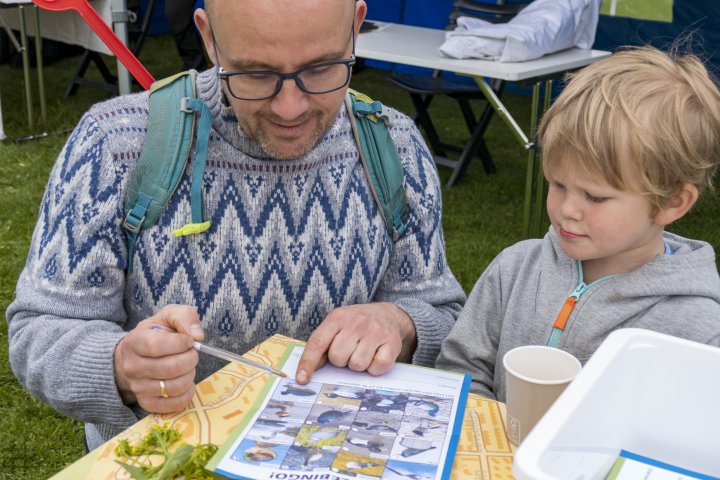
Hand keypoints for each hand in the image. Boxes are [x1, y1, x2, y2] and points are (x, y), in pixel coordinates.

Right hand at [114, 304, 204, 412]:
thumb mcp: (167, 316)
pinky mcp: (147, 403)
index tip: (188, 340)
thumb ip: (184, 317)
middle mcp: (132, 367)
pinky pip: (174, 404)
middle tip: (191, 353)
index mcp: (134, 342)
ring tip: (187, 366)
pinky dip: (187, 393)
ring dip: (190, 375)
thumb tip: (198, 336)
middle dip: (190, 359)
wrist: (134, 356)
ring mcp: (138, 387)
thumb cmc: (155, 334)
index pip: (158, 346)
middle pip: (171, 368)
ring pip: (175, 387)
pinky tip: (186, 381)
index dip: (180, 343)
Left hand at [295, 302, 415, 383]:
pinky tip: (376, 356)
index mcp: (338, 317)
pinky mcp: (392, 342)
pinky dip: (375, 368)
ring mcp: (375, 331)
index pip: (318, 342)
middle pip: (338, 357)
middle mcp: (356, 322)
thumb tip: (307, 371)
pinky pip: (377, 368)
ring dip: (359, 365)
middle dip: (342, 360)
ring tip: (363, 352)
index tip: (302, 379)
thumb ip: (323, 344)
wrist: (389, 315)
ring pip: (357, 365)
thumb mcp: (337, 326)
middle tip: (350, 351)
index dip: (308, 362)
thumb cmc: (357, 325)